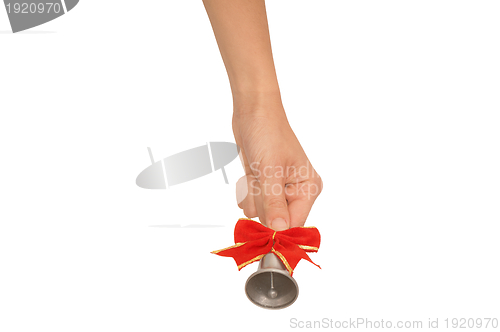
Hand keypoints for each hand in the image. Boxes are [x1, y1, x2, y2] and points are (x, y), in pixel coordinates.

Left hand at [233, 96, 321, 230]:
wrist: (253, 112)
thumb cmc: (268, 132)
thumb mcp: (270, 169)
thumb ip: (274, 202)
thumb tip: (280, 228)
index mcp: (308, 188)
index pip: (294, 222)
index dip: (277, 222)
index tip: (263, 208)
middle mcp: (296, 192)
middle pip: (275, 220)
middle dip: (261, 201)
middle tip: (260, 179)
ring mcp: (279, 190)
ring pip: (260, 212)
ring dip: (251, 195)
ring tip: (255, 173)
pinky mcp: (264, 186)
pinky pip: (252, 203)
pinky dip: (245, 191)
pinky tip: (250, 174)